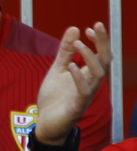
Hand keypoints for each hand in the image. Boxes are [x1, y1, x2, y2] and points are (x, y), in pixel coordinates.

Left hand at [34, 23, 108, 144]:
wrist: (46, 124)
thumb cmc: (55, 98)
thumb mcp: (57, 70)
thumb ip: (65, 51)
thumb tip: (74, 27)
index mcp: (88, 74)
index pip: (101, 54)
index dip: (99, 40)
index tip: (90, 27)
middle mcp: (91, 83)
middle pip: (104, 61)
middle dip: (102, 43)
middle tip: (96, 26)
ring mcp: (85, 95)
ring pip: (98, 74)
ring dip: (88, 57)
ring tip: (77, 44)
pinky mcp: (77, 107)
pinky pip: (84, 91)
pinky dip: (79, 77)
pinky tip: (71, 65)